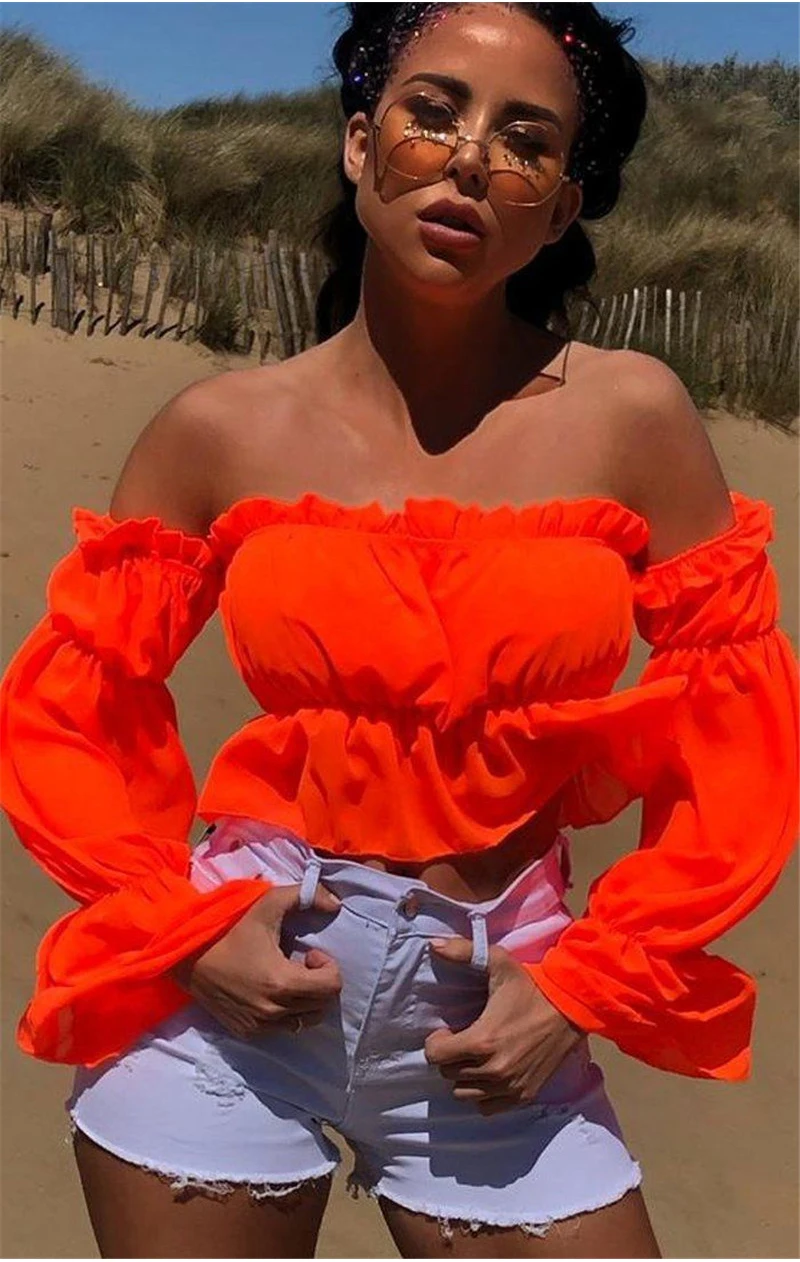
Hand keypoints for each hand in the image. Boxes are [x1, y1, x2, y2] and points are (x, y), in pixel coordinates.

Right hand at [169, 882, 342, 1038]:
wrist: (188, 958)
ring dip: (307, 1000)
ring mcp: (261, 1026)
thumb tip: (336, 904)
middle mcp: (274, 1011)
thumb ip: (305, 896)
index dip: (328, 967)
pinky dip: (288, 1013)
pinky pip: (284, 1029)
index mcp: (282, 983)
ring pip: (306, 1021)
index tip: (309, 954)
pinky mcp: (248, 1033)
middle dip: (320, 982)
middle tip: (301, 964)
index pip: (332, 986)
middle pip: (323, 1005)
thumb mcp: (267, 904)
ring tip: (289, 979)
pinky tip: (272, 992)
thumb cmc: (230, 930)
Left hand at [423, 936, 584, 1114]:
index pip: (435, 1056)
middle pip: (448, 1074)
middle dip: (450, 1056)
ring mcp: (509, 1086)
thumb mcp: (498, 963)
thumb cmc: (531, 987)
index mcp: (482, 1040)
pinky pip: (486, 1107)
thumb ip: (463, 952)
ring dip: (464, 1076)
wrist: (571, 1009)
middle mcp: (493, 1069)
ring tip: (475, 1056)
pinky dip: (482, 1093)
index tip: (449, 1031)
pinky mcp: (523, 1096)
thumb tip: (432, 946)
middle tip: (463, 1040)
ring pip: (464, 1093)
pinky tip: (490, 1072)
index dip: (436, 1041)